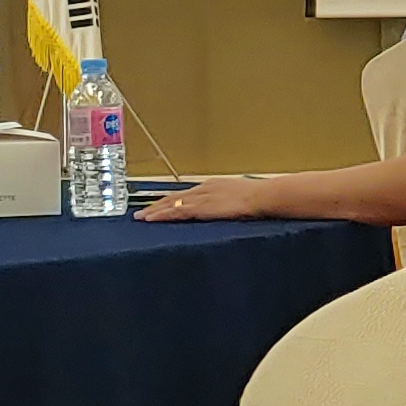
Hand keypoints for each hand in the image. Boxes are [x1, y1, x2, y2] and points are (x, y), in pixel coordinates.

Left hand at [139, 176, 273, 221]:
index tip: (161, 205)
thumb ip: (233, 202)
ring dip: (155, 211)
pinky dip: (162, 215)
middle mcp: (204, 188)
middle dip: (158, 205)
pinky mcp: (201, 207)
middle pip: (175, 197)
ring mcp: (201, 197)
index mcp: (214, 185)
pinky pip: (176, 211)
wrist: (264, 196)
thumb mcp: (244, 197)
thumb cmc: (261, 198)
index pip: (187, 194)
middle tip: (142, 212)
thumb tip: (234, 207)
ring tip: (141, 218)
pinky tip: (151, 219)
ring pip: (171, 204)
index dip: (172, 200)